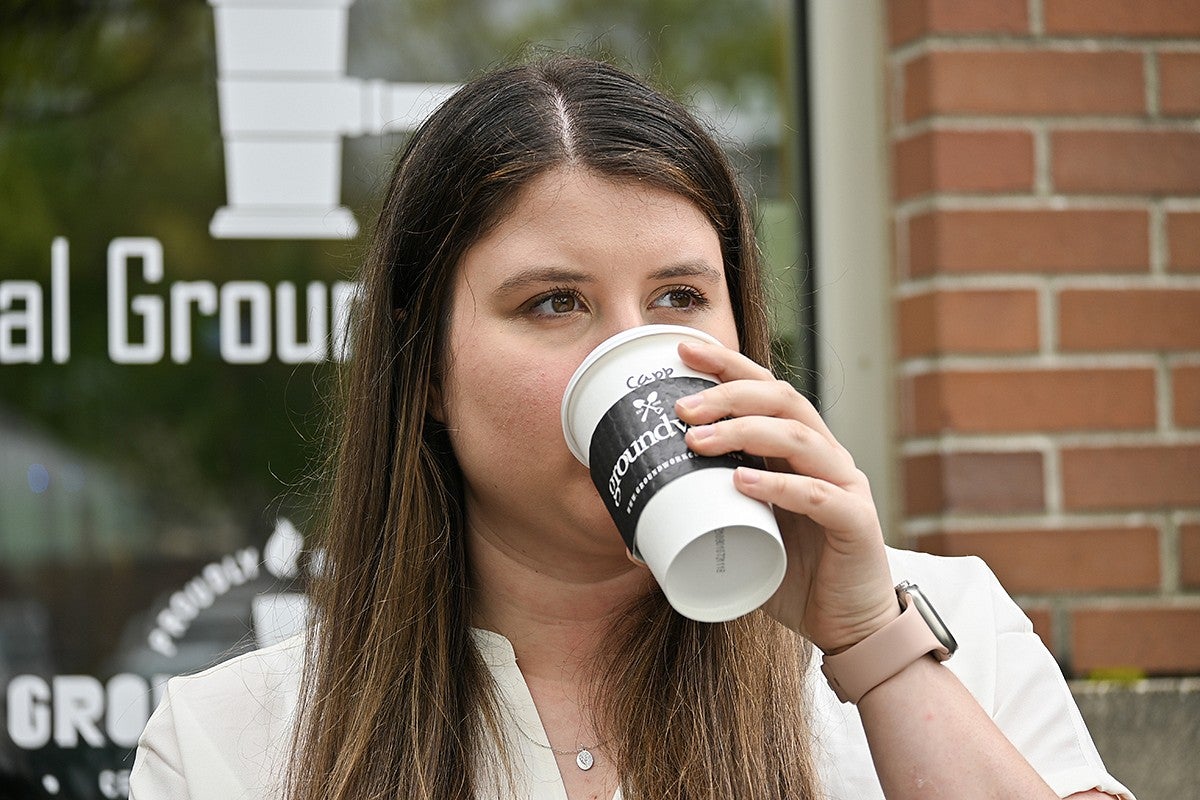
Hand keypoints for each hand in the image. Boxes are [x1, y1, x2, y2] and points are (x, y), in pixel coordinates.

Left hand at [674, 341, 897, 652]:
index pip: (766, 390)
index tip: (682, 350)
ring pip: (800, 438)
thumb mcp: (742, 535)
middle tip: (681, 409)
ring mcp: (845, 487)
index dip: (728, 365)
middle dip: (729, 395)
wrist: (848, 627)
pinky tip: (743, 484)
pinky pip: (818, 496)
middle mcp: (825, 457)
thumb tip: (637, 518)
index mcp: (799, 450)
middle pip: (783, 401)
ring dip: (745, 432)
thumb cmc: (792, 575)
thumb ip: (706, 517)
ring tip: (697, 442)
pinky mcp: (856, 524)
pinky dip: (779, 486)